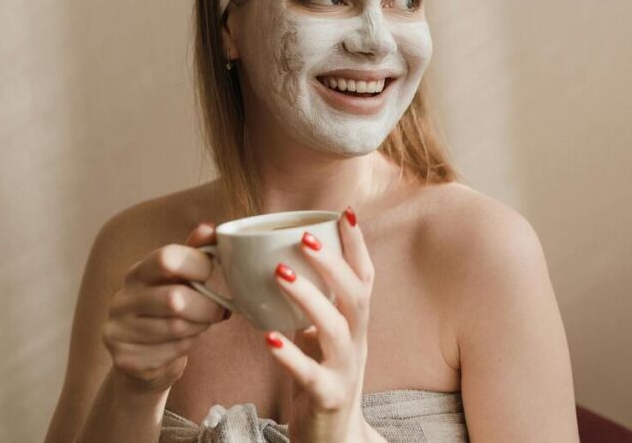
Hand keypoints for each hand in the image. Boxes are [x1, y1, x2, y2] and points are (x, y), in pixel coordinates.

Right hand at [102, 222, 229, 396]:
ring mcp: (118, 330)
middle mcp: (122, 299)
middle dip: (206, 307)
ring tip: (198, 325)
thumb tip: (209, 227)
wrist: (143, 361)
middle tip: (216, 312)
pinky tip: (181, 343)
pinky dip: (186, 347)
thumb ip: (195, 253)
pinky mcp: (125, 359)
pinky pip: (171, 351)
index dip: (199, 266)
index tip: (210, 276)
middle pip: (175, 298)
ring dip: (198, 327)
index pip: (167, 258)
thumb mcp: (180, 280)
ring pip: (176, 327)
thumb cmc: (168, 312)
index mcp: (138, 273)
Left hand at [264, 206, 383, 442]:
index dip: (358, 245)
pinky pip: (310, 373)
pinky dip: (290, 353)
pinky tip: (267, 336)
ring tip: (279, 273)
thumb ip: (313, 306)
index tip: (345, 212)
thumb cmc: (323, 381)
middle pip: (356, 296)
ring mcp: (346, 370)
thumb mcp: (323, 339)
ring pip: (336, 329)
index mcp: (356, 324)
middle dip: (333, 263)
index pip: (364, 277)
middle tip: (303, 238)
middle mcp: (358, 343)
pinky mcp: (328, 397)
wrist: (334, 440)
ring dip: (309, 297)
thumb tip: (283, 262)